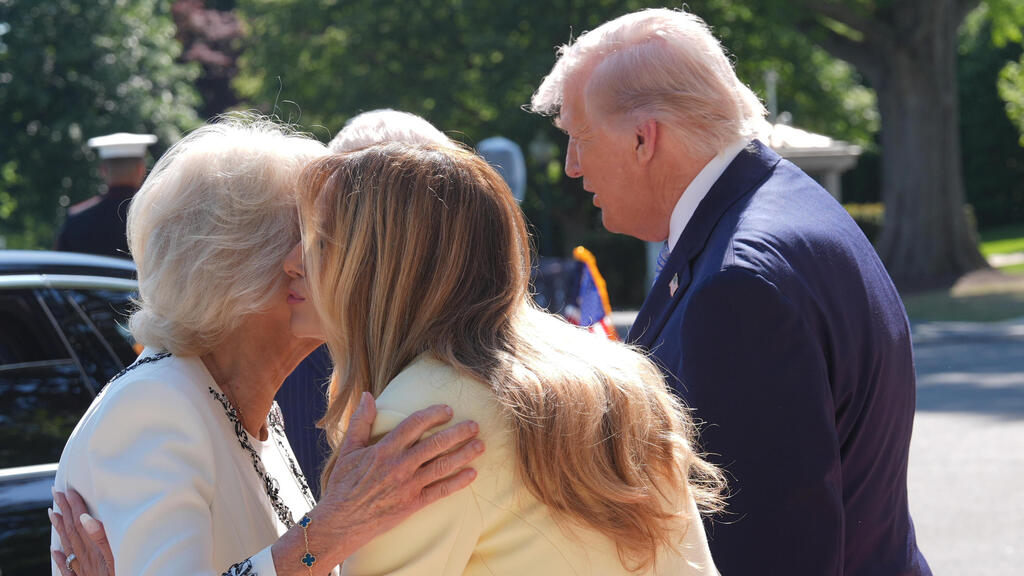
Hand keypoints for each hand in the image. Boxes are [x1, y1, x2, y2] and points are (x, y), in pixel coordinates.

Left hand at [50, 488, 114, 575]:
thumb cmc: (124, 574)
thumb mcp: (118, 557)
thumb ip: (102, 538)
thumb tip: (85, 517)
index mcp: (94, 549)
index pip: (79, 523)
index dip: (74, 506)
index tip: (68, 491)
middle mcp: (85, 558)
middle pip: (71, 531)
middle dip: (64, 511)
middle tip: (56, 493)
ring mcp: (82, 570)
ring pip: (67, 546)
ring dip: (59, 528)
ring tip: (52, 513)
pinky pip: (67, 568)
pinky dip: (59, 557)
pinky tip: (54, 550)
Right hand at [307, 392, 483, 564]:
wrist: (340, 522)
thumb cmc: (343, 485)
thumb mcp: (348, 450)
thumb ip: (360, 421)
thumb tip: (367, 395)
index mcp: (384, 449)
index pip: (414, 424)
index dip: (434, 415)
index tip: (448, 410)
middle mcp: (399, 465)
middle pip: (435, 443)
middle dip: (458, 432)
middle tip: (474, 425)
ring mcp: (408, 485)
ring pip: (442, 466)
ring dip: (464, 454)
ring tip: (480, 445)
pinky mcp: (413, 504)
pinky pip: (440, 491)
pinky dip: (458, 482)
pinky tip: (472, 474)